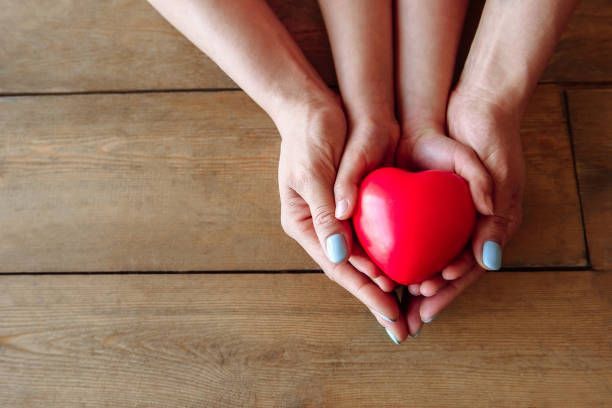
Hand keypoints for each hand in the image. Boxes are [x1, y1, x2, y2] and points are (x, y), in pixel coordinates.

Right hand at [276, 99, 408, 340]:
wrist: (315, 105)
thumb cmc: (310, 135)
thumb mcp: (313, 172)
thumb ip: (324, 213)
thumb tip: (336, 255)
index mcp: (305, 224)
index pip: (337, 266)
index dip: (365, 290)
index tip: (391, 310)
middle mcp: (322, 227)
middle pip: (352, 271)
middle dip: (378, 300)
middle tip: (404, 327)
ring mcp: (339, 218)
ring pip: (365, 260)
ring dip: (387, 284)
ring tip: (412, 309)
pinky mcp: (355, 205)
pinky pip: (374, 239)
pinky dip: (390, 257)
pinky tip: (410, 270)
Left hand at [405, 92, 524, 335]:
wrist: (456, 110)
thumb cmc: (481, 139)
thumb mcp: (489, 166)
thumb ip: (488, 204)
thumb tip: (488, 259)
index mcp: (488, 227)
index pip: (468, 267)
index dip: (449, 285)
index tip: (426, 296)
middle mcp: (466, 229)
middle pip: (445, 273)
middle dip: (427, 298)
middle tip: (405, 318)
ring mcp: (445, 222)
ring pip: (426, 262)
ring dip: (409, 283)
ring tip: (390, 301)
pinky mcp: (426, 212)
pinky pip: (413, 241)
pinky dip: (399, 258)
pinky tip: (381, 270)